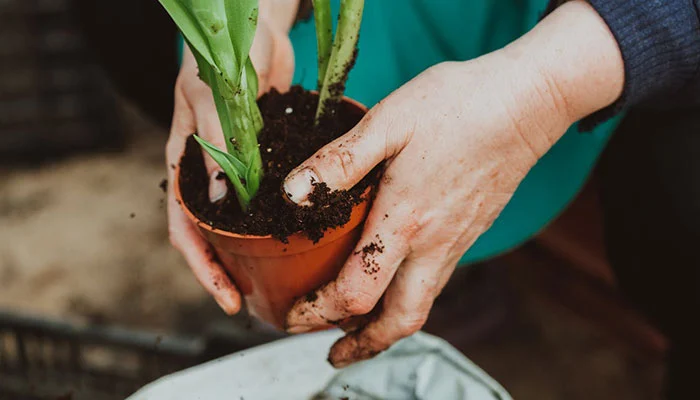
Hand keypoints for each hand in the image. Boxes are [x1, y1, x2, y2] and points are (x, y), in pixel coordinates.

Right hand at [166, 2, 296, 314]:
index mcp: (184, 162)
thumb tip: (221, 201)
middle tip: (256, 299)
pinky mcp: (264, 156)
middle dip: (229, 270)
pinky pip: (267, 196)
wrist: (255, 26)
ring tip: (280, 278)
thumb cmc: (223, 54)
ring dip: (254, 250)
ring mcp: (237, 166)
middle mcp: (209, 171)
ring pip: (241, 221)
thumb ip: (216, 144)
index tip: (226, 297)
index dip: (202, 267)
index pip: (184, 228)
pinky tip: (302, 233)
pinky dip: (278, 217)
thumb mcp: (212, 98)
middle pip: (212, 234)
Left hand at [283, 0, 623, 366]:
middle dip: (361, 346)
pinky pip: (435, 282)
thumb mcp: (388, 123)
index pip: (356, 293)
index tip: (292, 317)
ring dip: (384, 328)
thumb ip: (339, 163)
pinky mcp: (469, 232)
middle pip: (399, 321)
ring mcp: (456, 242)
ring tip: (355, 330)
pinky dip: (406, 298)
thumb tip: (291, 195)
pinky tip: (392, 279)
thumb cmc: (457, 106)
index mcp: (405, 221)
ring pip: (420, 306)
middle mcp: (434, 244)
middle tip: (331, 354)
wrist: (526, 102)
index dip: (318, 313)